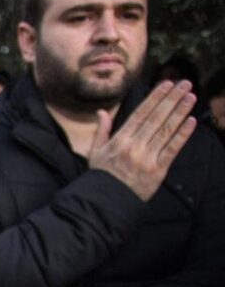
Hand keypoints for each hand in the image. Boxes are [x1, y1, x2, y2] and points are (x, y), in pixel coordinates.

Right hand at [88, 80, 196, 201]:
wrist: (105, 202)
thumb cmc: (101, 176)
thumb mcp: (95, 152)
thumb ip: (102, 131)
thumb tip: (101, 112)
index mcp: (120, 140)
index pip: (141, 113)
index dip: (155, 97)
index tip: (166, 84)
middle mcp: (134, 146)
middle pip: (156, 118)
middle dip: (171, 99)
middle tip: (184, 84)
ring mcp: (147, 158)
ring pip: (166, 130)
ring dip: (180, 112)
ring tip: (191, 97)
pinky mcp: (157, 170)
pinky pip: (172, 149)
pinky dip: (182, 135)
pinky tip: (191, 122)